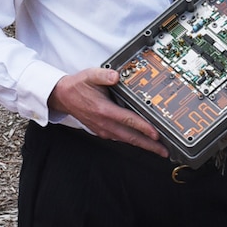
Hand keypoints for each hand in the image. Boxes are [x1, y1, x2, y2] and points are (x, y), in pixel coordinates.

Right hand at [48, 67, 168, 157]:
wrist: (63, 97)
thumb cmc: (78, 86)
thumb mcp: (90, 75)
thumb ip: (104, 75)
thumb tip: (116, 75)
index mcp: (104, 110)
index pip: (129, 120)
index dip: (144, 128)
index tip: (156, 134)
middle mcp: (104, 123)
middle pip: (131, 137)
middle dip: (149, 145)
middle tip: (164, 151)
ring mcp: (103, 129)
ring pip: (126, 139)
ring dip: (142, 145)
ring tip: (156, 148)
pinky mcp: (101, 130)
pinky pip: (119, 138)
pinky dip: (132, 141)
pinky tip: (140, 141)